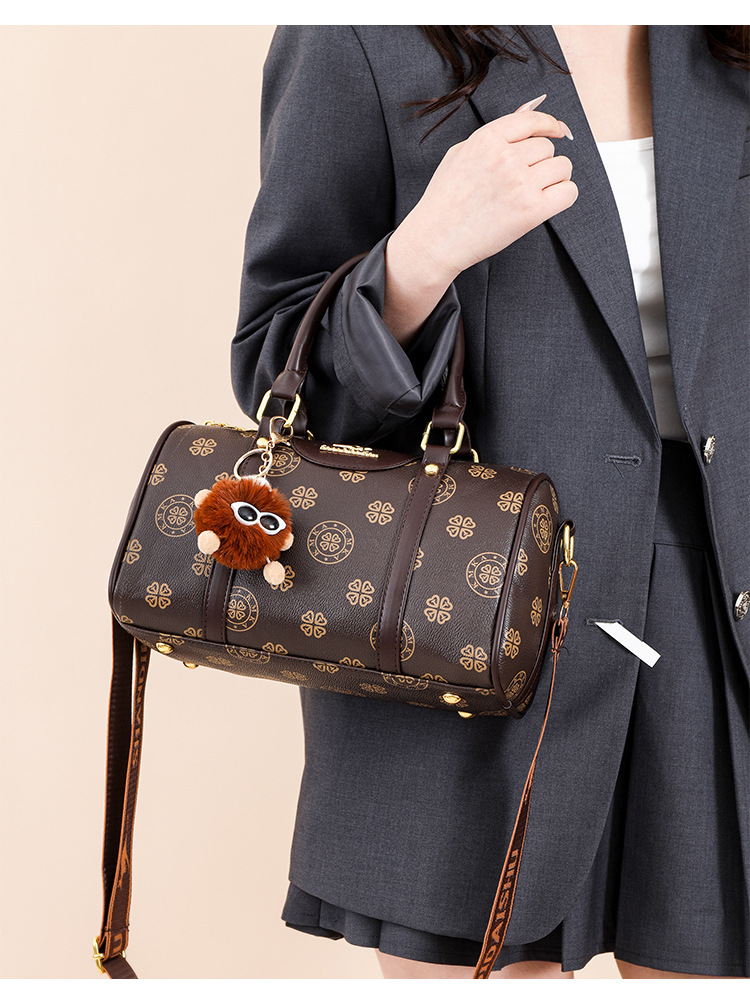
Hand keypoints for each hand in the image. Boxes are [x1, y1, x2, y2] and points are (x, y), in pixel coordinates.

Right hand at [392, 100, 577, 282]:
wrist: (436, 239)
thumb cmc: (444, 200)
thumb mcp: (460, 154)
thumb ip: (495, 134)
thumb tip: (528, 111)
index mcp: (487, 139)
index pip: (532, 120)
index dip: (550, 124)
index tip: (558, 131)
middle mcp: (506, 158)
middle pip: (547, 147)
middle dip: (540, 162)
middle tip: (524, 180)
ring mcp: (520, 184)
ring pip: (562, 167)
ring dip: (554, 178)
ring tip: (535, 192)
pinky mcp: (531, 211)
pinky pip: (568, 192)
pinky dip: (563, 195)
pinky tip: (548, 202)